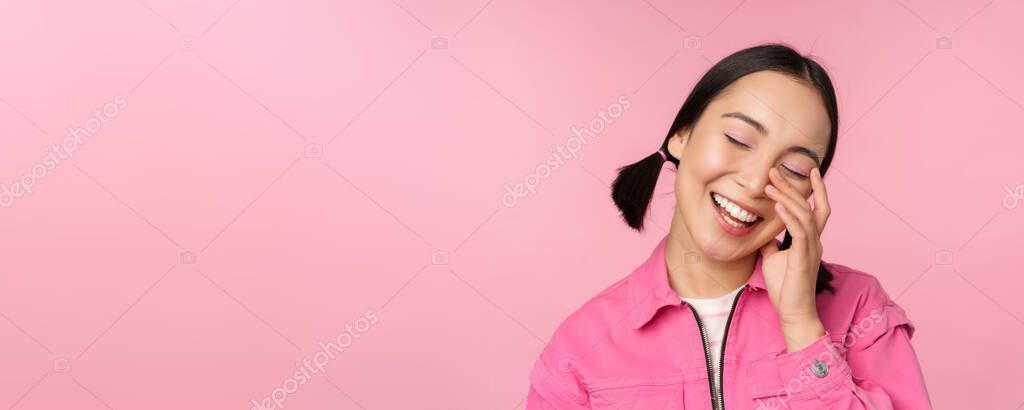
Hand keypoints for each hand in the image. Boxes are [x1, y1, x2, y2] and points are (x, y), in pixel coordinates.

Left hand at [760, 167, 830, 349]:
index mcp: (809, 240)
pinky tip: (777, 205)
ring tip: (770, 184)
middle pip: (810, 207)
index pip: (816, 210)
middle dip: (794, 186)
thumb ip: (770, 242)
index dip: (815, 190)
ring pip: (805, 215)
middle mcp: (814, 241)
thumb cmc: (784, 287)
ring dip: (787, 197)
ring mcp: (811, 249)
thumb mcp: (772, 258)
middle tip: (775, 170)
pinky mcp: (804, 258)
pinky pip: (799, 232)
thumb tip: (760, 231)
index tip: (808, 171)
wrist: (793, 312)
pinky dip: (789, 216)